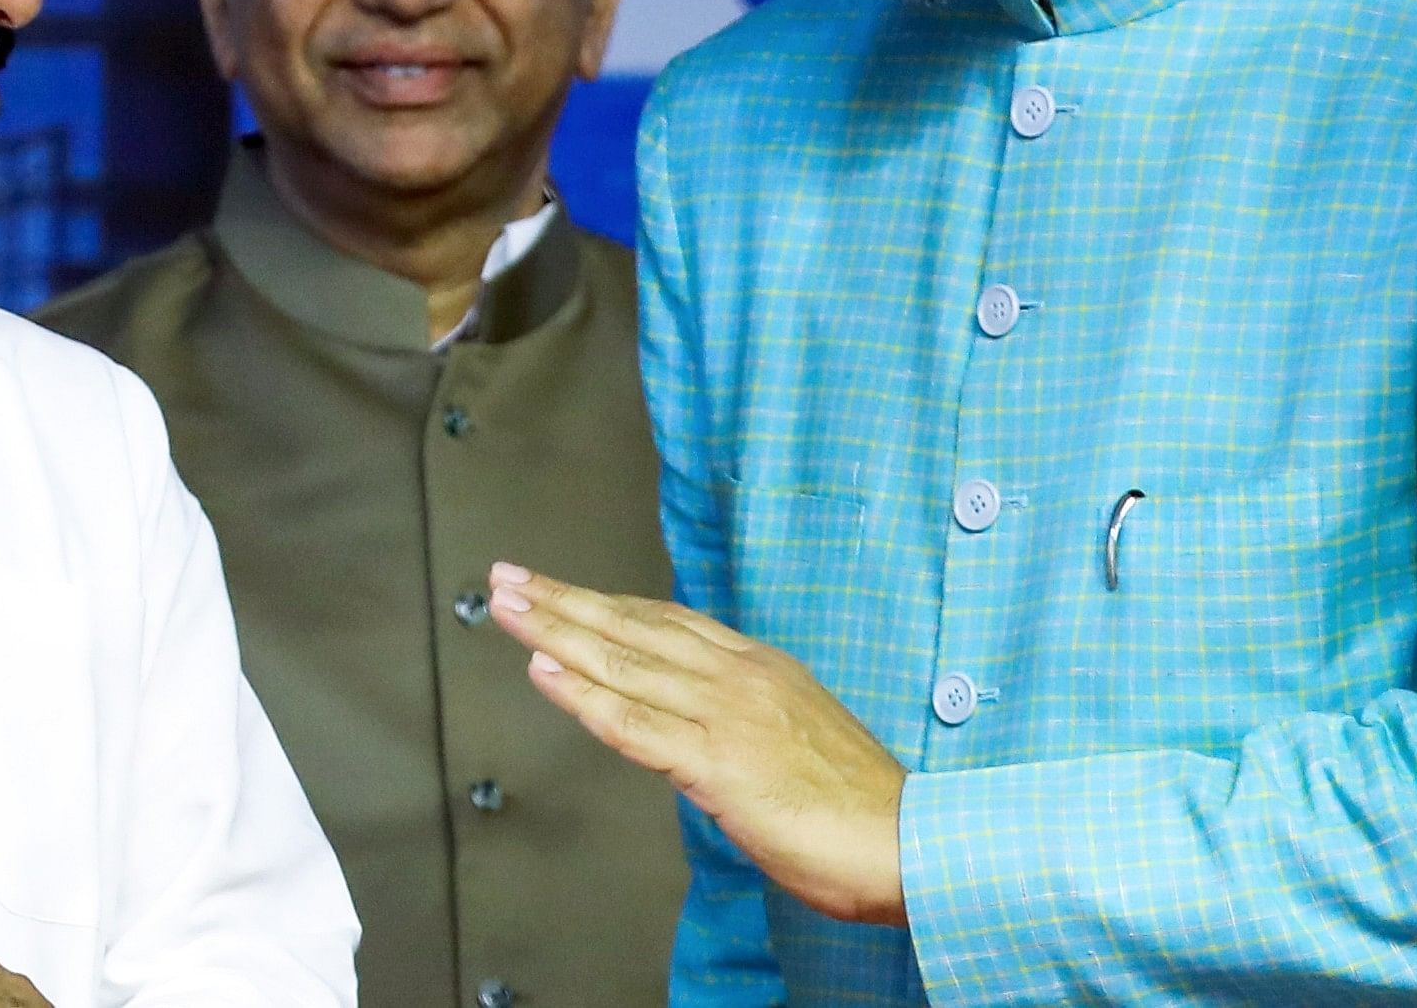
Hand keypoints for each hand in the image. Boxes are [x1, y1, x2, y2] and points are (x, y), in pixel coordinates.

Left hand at [487, 562, 907, 925]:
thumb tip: (700, 726)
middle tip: (509, 578)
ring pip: (624, 663)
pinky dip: (584, 696)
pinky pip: (635, 726)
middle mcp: (739, 679)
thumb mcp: (799, 735)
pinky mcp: (718, 765)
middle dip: (564, 601)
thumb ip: (747, 720)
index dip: (607, 603)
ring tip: (508, 607)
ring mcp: (727, 717)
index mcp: (761, 669)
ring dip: (556, 632)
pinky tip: (545, 672)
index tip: (561, 589)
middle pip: (634, 628)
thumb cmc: (859, 804)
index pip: (667, 623)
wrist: (907, 839)